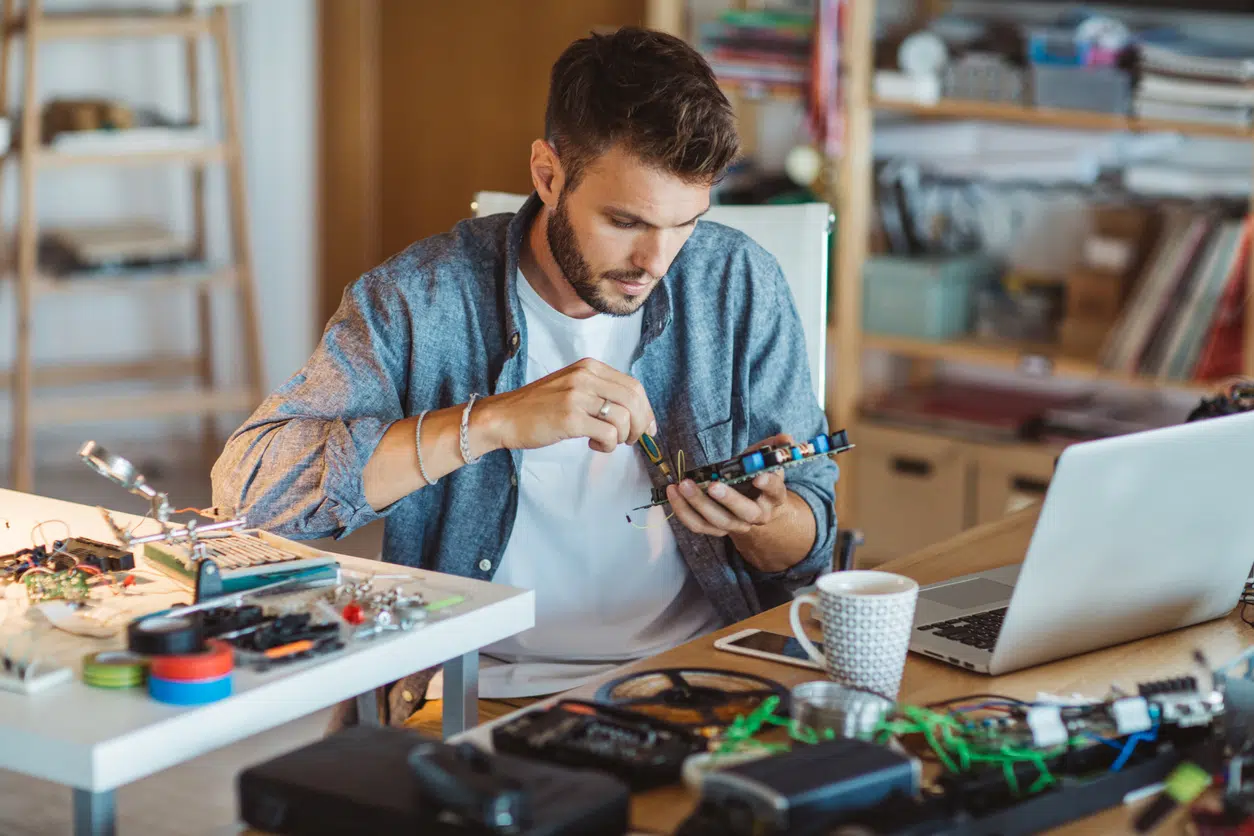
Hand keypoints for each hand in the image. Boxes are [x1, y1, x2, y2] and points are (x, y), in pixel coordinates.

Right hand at [476, 357, 655, 453]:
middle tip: (632, 440)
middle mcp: (585, 377)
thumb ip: (601, 393)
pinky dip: (608, 445)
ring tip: (606, 442)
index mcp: (589, 367)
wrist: (503, 417)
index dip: (645, 410)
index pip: (633, 386)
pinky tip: (594, 444)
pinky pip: (608, 433)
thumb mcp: (572, 387)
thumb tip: (637, 414)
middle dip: (640, 424)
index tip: (646, 427)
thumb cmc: (538, 408)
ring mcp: (577, 396)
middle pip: (634, 400)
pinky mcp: (570, 418)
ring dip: (621, 437)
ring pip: (623, 418)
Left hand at [666, 433, 792, 536]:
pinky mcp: (717, 529)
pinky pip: (698, 525)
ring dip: (698, 504)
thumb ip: (773, 448)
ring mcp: (736, 525)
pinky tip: (672, 493)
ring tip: (682, 485)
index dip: (768, 485)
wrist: (756, 508)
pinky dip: (683, 511)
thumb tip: (785, 437)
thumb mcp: (767, 462)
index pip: (775, 492)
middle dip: (729, 499)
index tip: (759, 477)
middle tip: (713, 486)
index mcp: (773, 497)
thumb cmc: (758, 479)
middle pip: (745, 513)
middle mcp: (757, 515)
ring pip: (718, 521)